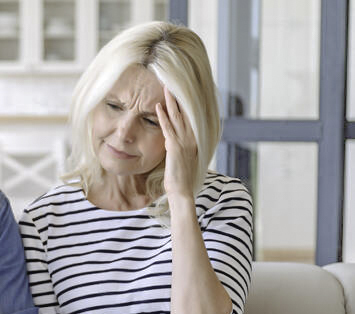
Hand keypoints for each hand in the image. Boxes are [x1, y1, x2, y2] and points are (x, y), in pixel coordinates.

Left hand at [156, 85, 198, 199]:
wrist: (182, 190)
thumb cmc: (182, 176)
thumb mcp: (184, 157)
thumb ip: (181, 145)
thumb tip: (175, 138)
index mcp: (195, 139)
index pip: (191, 116)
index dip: (187, 102)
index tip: (184, 90)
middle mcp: (191, 137)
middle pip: (185, 112)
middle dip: (179, 97)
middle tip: (173, 82)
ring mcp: (184, 141)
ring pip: (177, 116)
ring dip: (171, 101)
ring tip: (166, 88)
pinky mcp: (174, 146)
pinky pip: (168, 128)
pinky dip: (163, 116)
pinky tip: (159, 106)